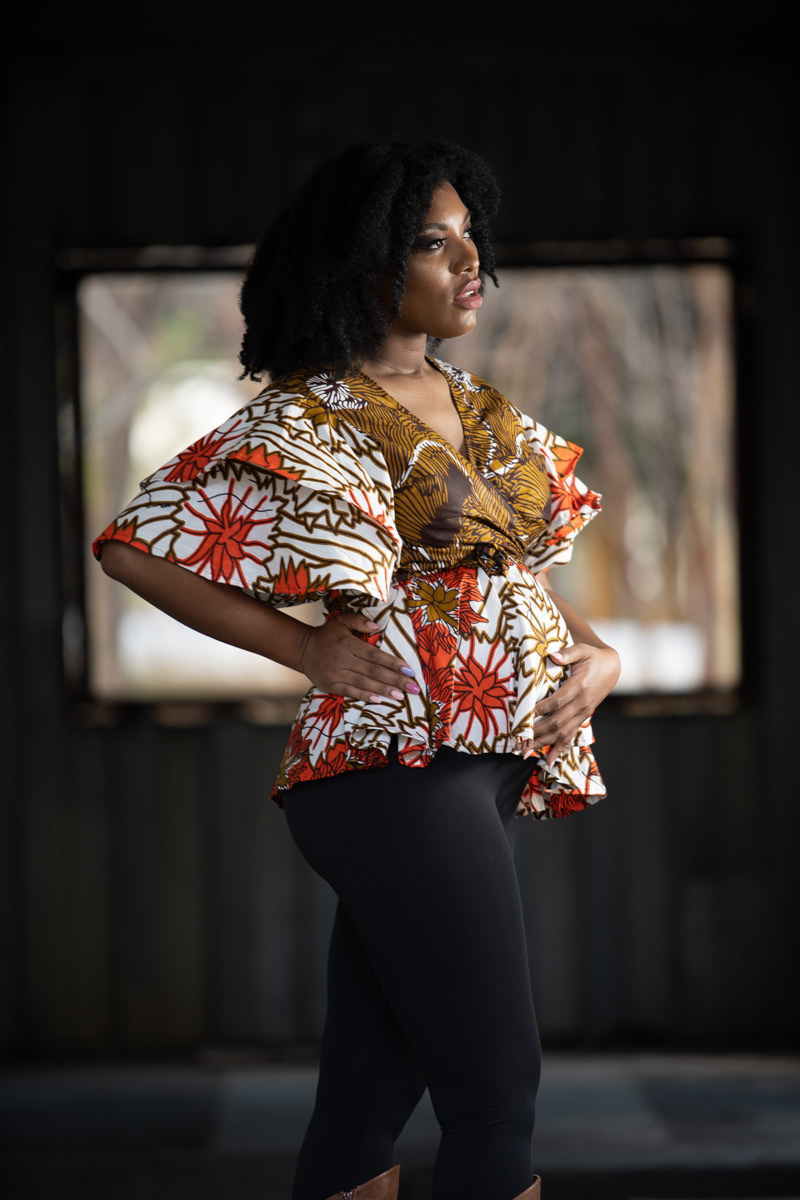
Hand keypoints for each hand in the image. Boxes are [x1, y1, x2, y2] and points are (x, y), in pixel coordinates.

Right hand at [298, 612, 420, 703]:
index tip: (409, 670)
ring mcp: (336, 674)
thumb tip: (377, 626)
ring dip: (384, 690)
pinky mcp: (330, 685)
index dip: (393, 663)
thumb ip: (359, 621)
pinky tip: (379, 700)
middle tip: (413, 688)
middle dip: (395, 680)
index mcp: (348, 644)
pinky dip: (364, 696)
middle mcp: (343, 659)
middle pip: (373, 671)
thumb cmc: (327, 635)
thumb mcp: (341, 621)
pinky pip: (350, 692)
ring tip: (401, 696)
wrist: (302, 649)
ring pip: (364, 683)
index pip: (375, 655)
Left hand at [530, 642, 619, 766]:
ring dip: (543, 744)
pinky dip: (559, 749)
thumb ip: (568, 653)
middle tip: (519, 741)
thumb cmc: (593, 657)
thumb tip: (553, 655)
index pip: (557, 701)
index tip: (524, 716)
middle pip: (557, 722)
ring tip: (525, 753)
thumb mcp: (583, 650)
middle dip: (537, 733)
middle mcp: (582, 704)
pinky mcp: (582, 718)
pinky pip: (570, 736)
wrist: (612, 668)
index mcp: (580, 687)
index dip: (541, 709)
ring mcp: (583, 713)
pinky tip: (548, 761)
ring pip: (562, 733)